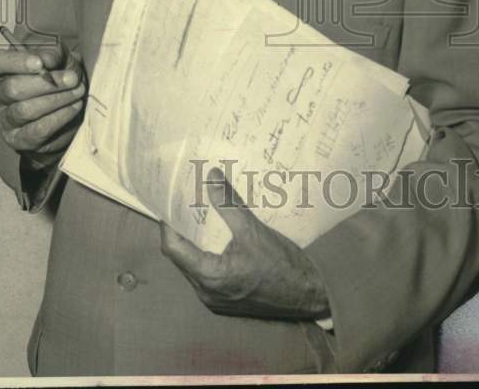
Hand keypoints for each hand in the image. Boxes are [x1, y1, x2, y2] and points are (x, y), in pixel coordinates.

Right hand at [0, 39, 85, 167]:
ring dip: (56, 99)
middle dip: (46, 83)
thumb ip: (53, 53)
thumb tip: (48, 60)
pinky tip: (75, 106)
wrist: (67, 111)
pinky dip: (60, 116)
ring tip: (78, 92)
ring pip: (25, 110)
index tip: (41, 63)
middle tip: (73, 78)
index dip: (17, 62)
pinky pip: (38, 129)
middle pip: (12, 89)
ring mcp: (5, 119)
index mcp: (1, 69)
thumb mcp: (60, 58)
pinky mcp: (18, 139)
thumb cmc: (59, 77)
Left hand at [159, 168, 329, 320]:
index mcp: (209, 278)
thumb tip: (210, 176)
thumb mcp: (252, 230)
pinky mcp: (227, 301)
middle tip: (182, 205)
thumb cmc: (282, 265)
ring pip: (193, 268)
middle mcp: (206, 293)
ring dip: (193, 245)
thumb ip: (228, 203)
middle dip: (180, 232)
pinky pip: (207, 276)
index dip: (168, 224)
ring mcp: (217, 300)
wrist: (310, 294)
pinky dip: (206, 256)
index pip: (173, 248)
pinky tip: (215, 239)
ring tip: (196, 217)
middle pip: (181, 259)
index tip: (169, 202)